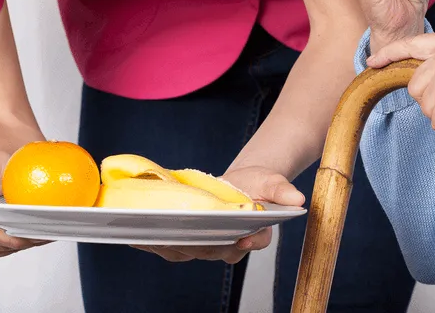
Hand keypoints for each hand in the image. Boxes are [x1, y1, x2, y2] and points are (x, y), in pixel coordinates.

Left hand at [135, 165, 303, 264]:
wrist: (243, 183)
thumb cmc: (259, 184)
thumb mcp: (273, 181)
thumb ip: (283, 191)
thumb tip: (297, 199)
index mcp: (254, 233)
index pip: (252, 242)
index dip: (249, 242)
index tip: (243, 237)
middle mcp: (230, 245)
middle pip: (214, 249)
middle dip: (197, 242)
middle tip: (181, 232)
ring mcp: (208, 245)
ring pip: (189, 252)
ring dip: (169, 245)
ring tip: (152, 234)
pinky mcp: (189, 242)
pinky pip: (171, 248)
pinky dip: (154, 244)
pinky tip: (138, 235)